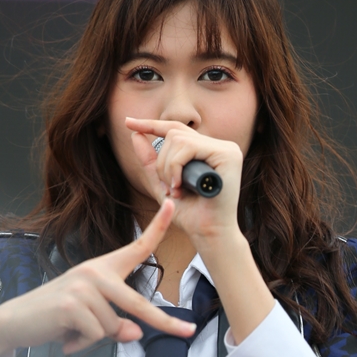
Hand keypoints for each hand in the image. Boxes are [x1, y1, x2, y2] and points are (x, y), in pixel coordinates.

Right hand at [0, 200, 194, 356]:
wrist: (16, 321)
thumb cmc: (58, 318)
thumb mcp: (93, 319)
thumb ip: (117, 325)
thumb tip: (134, 332)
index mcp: (103, 268)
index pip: (136, 246)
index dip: (157, 226)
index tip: (173, 205)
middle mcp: (95, 272)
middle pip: (138, 303)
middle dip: (166, 322)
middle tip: (189, 332)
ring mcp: (83, 286)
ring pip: (114, 327)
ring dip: (96, 339)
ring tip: (73, 331)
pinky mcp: (71, 304)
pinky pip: (96, 335)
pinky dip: (82, 344)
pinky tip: (66, 336)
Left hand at [125, 118, 244, 244]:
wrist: (207, 234)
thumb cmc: (190, 214)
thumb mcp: (163, 184)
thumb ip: (151, 161)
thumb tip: (135, 135)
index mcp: (208, 150)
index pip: (177, 129)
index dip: (151, 125)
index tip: (128, 123)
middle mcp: (220, 146)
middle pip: (175, 133)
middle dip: (161, 161)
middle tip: (167, 188)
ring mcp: (227, 149)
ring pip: (179, 139)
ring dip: (168, 167)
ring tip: (176, 190)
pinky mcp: (228, 155)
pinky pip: (189, 147)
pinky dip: (176, 167)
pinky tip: (181, 186)